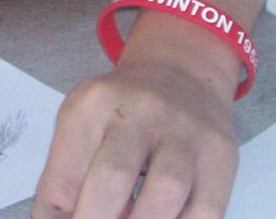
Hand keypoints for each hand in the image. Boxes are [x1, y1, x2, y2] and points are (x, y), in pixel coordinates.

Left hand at [30, 42, 238, 217]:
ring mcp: (185, 132)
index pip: (63, 176)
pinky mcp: (220, 155)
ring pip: (165, 192)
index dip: (56, 216)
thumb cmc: (123, 108)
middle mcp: (141, 110)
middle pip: (113, 178)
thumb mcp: (82, 120)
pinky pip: (206, 210)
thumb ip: (66, 174)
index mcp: (95, 104)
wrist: (182, 71)